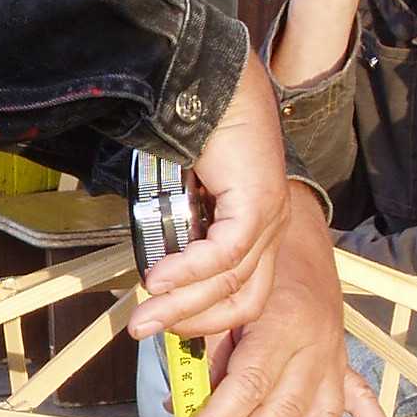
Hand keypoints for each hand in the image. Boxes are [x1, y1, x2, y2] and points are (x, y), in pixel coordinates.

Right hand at [131, 53, 289, 342]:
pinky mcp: (260, 202)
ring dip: (180, 303)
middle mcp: (272, 228)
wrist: (208, 85)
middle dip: (191, 323)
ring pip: (230, 282)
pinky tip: (159, 278)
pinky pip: (226, 252)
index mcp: (260, 231)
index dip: (206, 320)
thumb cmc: (195, 136)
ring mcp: (271, 217)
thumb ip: (180, 240)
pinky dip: (190, 270)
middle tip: (144, 331)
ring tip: (144, 313)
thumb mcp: (185, 203)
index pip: (244, 296)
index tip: (166, 327)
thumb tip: (156, 281)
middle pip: (243, 300)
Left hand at [179, 185, 402, 416]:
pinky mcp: (342, 358)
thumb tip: (179, 404)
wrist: (295, 226)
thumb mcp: (221, 299)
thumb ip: (206, 352)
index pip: (249, 381)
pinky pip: (361, 397)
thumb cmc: (249, 266)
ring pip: (321, 416)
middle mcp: (315, 341)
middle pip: (283, 408)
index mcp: (281, 321)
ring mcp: (333, 353)